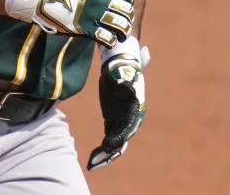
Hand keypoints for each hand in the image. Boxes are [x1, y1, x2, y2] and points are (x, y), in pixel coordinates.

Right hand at [5, 0, 134, 46]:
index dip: (128, 0)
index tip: (125, 5)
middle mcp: (101, 0)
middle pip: (126, 10)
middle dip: (128, 18)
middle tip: (125, 22)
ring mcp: (94, 15)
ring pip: (120, 25)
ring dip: (123, 32)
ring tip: (121, 36)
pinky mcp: (86, 29)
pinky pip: (107, 38)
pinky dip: (111, 41)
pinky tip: (109, 41)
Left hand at [87, 36, 148, 169]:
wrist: (119, 66)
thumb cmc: (123, 67)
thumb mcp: (125, 70)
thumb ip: (129, 75)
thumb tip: (135, 70)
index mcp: (136, 107)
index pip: (129, 125)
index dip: (120, 136)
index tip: (109, 144)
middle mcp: (132, 118)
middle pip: (123, 137)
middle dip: (112, 149)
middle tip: (100, 158)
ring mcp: (123, 121)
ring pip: (117, 143)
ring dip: (107, 155)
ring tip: (93, 164)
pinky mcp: (113, 123)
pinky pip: (110, 140)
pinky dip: (103, 151)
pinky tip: (93, 160)